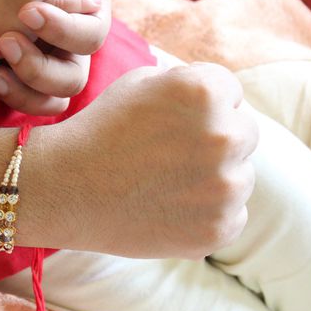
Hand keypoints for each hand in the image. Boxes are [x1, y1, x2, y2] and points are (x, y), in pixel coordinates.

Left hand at [0, 0, 111, 113]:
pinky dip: (10, 93)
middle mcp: (72, 38)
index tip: (28, 12)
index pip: (91, 36)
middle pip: (73, 78)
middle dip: (39, 69)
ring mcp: (46, 55)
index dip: (63, 30)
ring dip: (24, 90)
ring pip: (52, 97)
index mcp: (91, 6)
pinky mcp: (20, 65)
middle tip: (6, 42)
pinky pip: (25, 97)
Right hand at [55, 63, 258, 258]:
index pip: (231, 91)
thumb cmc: (100, 130)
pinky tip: (169, 205)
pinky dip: (208, 212)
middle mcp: (223, 136)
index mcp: (205, 92)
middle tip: (172, 152)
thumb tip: (222, 96)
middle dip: (215, 138)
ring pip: (240, 176)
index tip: (174, 120)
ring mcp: (224, 188)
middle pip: (244, 132)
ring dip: (215, 176)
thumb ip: (187, 81)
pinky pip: (233, 213)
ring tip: (166, 181)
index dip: (201, 105)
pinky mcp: (218, 229)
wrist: (66, 188)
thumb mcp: (139, 82)